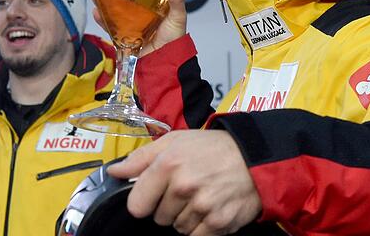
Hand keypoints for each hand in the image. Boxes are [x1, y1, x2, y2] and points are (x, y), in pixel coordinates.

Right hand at [92, 0, 186, 56]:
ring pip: (115, 12)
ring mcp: (131, 25)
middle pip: (125, 0)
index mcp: (154, 6)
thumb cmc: (174, 37)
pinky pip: (111, 27)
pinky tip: (96, 12)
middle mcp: (141, 14)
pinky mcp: (124, 36)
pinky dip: (102, 21)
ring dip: (104, 4)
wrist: (165, 60)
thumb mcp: (178, 15)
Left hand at [107, 130, 261, 235]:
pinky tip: (211, 209)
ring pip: (177, 228)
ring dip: (186, 217)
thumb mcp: (175, 141)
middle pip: (159, 218)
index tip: (155, 194)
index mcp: (168, 165)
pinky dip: (201, 227)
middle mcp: (184, 187)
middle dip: (169, 207)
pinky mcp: (218, 223)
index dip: (144, 201)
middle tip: (187, 189)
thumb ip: (141, 158)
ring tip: (202, 196)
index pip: (137, 205)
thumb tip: (114, 172)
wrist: (255, 158)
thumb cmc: (212, 148)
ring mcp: (202, 207)